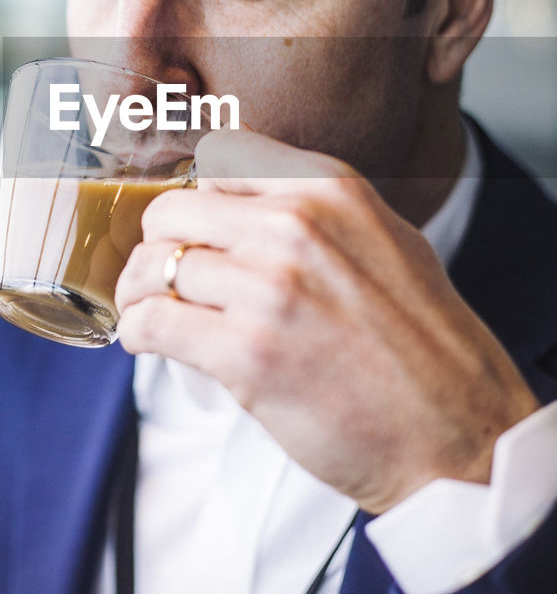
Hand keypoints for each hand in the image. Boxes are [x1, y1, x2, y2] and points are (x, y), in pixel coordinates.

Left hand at [115, 129, 539, 512]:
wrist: (457, 434)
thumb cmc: (424, 346)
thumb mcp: (387, 240)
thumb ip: (316, 213)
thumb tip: (242, 204)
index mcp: (329, 189)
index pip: (219, 158)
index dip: (197, 197)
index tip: (192, 229)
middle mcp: (295, 226)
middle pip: (171, 209)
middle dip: (156, 243)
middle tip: (160, 275)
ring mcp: (269, 288)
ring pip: (154, 264)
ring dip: (139, 291)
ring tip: (148, 311)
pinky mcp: (245, 354)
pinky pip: (152, 323)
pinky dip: (136, 332)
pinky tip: (146, 343)